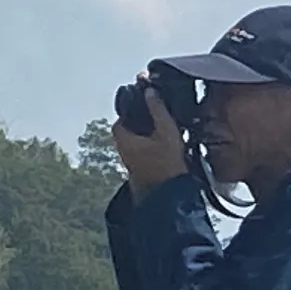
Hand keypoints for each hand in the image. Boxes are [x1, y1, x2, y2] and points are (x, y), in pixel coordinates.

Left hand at [113, 78, 184, 198]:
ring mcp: (132, 167)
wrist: (171, 197)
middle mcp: (125, 154)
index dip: (128, 113)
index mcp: (125, 141)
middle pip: (126, 134)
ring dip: (144, 139)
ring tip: (162, 135)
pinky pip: (142, 157)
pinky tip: (166, 151)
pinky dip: (150, 151)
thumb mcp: (167, 131)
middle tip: (152, 120)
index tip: (140, 107)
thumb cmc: (167, 165)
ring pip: (134, 147)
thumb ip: (158, 110)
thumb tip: (150, 91)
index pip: (119, 122)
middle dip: (138, 126)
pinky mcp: (142, 175)